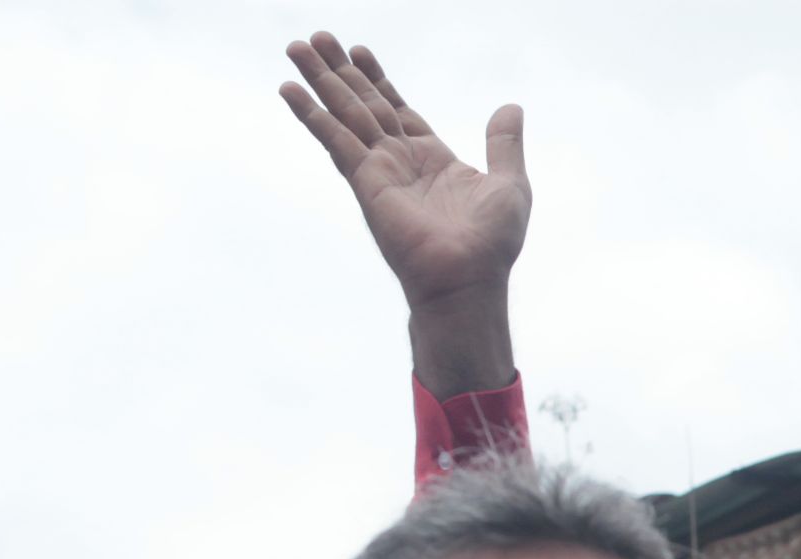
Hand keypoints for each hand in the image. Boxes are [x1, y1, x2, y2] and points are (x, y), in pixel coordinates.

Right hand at [279, 33, 528, 394]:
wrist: (469, 280)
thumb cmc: (491, 245)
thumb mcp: (510, 184)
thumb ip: (504, 144)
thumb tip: (510, 107)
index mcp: (433, 159)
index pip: (397, 108)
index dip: (378, 80)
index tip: (359, 51)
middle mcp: (401, 161)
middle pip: (364, 103)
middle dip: (341, 70)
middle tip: (315, 37)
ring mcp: (379, 170)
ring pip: (345, 113)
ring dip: (320, 80)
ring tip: (295, 47)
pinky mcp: (366, 181)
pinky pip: (335, 139)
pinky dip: (312, 114)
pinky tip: (289, 89)